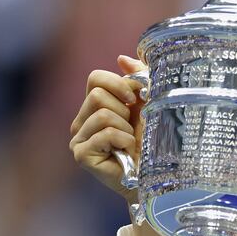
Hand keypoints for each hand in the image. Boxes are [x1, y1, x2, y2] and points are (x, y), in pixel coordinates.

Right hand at [70, 55, 146, 202]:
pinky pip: (105, 132)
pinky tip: (127, 153)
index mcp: (94, 106)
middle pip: (98, 95)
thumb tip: (121, 59)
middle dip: (124, 111)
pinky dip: (124, 141)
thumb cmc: (155, 143)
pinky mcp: (81, 154)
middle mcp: (81, 120)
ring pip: (102, 113)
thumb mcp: (150, 104)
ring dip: (126, 128)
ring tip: (131, 143)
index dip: (119, 85)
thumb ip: (140, 78)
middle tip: (132, 130)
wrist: (158, 177)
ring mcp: (78, 138)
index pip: (95, 78)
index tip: (135, 100)